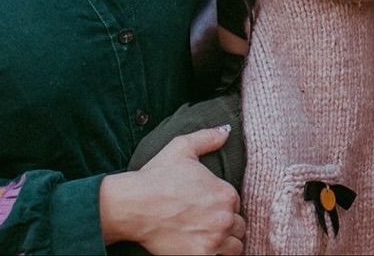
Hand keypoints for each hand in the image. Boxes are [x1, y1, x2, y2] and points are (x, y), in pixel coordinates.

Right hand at [99, 126, 244, 254]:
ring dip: (226, 243)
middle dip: (227, 224)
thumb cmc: (157, 176)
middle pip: (239, 227)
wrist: (134, 206)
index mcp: (225, 193)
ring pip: (235, 248)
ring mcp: (213, 241)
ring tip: (210, 237)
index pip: (237, 204)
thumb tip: (227, 130)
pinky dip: (215, 255)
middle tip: (209, 223)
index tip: (210, 206)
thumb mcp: (183, 147)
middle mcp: (224, 218)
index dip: (224, 204)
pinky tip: (203, 247)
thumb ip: (208, 137)